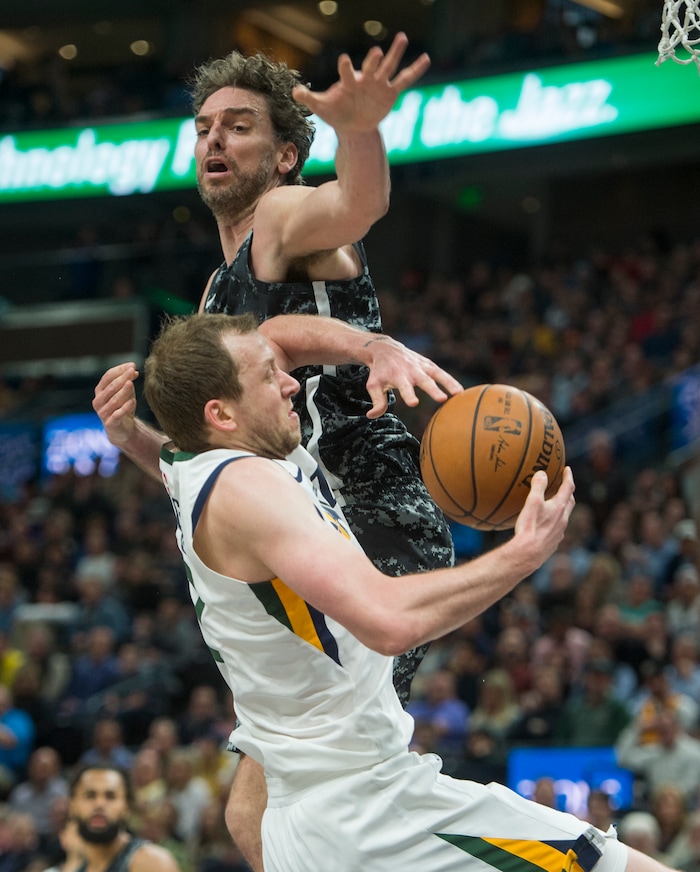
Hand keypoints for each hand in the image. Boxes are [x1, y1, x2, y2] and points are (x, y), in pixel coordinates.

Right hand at [92, 362, 138, 445]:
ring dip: (123, 391)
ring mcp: (103, 412)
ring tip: (131, 383)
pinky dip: (125, 407)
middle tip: (133, 371)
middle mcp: (99, 401)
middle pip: (111, 387)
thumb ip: (128, 382)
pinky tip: (132, 401)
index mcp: (100, 390)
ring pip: (114, 400)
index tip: (132, 365)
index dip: (120, 370)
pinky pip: (118, 414)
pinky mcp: (110, 423)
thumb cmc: (123, 407)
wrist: (122, 429)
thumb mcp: (127, 393)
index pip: (108, 376)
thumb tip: (134, 371)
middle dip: (123, 378)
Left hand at [292, 32, 429, 132]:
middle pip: (371, 67)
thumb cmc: (336, 112)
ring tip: (402, 37)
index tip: (343, 61)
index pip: (347, 73)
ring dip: (396, 53)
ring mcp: (379, 84)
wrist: (352, 125)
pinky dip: (415, 70)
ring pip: (389, 67)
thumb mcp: (321, 107)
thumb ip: (309, 98)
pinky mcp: (390, 92)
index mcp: (349, 82)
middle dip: (374, 61)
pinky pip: (404, 80)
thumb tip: (293, 92)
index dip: (346, 68)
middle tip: (377, 51)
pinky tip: (426, 59)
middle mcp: (365, 79)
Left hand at [361, 335, 462, 417]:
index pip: (403, 387)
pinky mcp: (428, 364)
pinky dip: (451, 381)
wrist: (385, 349)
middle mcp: (411, 370)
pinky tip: (461, 392)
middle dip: (433, 389)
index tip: (414, 403)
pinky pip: (442, 373)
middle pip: (423, 381)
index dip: (408, 394)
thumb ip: (377, 401)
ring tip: (459, 394)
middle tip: (442, 399)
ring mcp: (421, 366)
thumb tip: (371, 416)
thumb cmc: (379, 372)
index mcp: (397, 376)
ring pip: (437, 374)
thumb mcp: (373, 385)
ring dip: (448, 383)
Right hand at [513, 468, 575, 571]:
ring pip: (564, 516)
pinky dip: (555, 521)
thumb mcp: (532, 503)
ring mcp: (559, 532)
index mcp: (559, 508)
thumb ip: (538, 486)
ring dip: (562, 507)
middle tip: (564, 485)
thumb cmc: (530, 528)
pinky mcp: (553, 542)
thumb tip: (542, 473)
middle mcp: (563, 520)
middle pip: (570, 502)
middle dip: (568, 492)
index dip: (568, 477)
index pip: (568, 488)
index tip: (567, 469)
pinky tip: (546, 524)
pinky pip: (557, 528)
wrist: (528, 554)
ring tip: (554, 504)